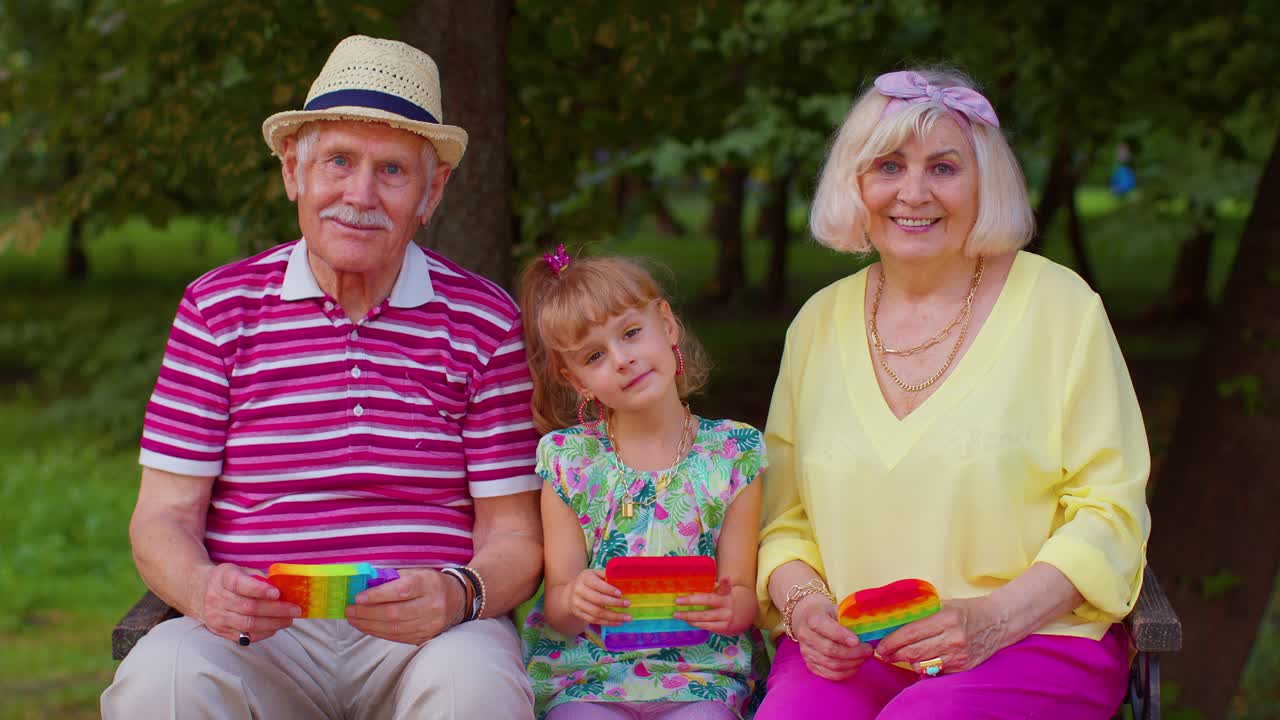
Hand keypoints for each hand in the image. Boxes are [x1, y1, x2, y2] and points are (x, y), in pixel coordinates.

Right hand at [194, 563, 300, 644]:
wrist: (198, 591)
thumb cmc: (227, 579)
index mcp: (223, 578)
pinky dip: (264, 633)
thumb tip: (283, 588)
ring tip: (289, 620)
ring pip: (248, 624)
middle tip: (295, 610)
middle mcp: (217, 599)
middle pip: (249, 607)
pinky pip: (245, 636)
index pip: (240, 585)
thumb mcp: (239, 570)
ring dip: (273, 623)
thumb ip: (258, 578)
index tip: (278, 593)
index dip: (260, 589)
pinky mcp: (220, 631)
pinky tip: (275, 627)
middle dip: (276, 610)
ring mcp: (217, 617)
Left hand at [346, 568, 465, 644]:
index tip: (358, 597)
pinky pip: (398, 637)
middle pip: (395, 613)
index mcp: (429, 584)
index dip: (378, 595)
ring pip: (395, 628)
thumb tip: (365, 583)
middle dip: (367, 613)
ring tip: (353, 619)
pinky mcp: (426, 636)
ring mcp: (429, 624)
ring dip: (369, 625)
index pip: (401, 591)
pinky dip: (379, 632)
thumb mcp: (417, 573)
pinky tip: (367, 627)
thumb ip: (393, 578)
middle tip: (349, 610)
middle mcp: (431, 605)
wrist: (458, 600)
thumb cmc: (431, 583)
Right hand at [568, 568, 629, 626]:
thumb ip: (608, 575)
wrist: (572, 592)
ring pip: (596, 613)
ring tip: (627, 617)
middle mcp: (578, 590)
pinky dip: (608, 622)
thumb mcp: (596, 574)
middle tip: (628, 604)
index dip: (609, 590)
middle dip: (614, 603)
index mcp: (584, 577)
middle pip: (597, 599)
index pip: (597, 584)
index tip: (621, 594)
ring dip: (614, 616)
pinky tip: (619, 622)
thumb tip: (624, 580)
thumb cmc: (590, 581)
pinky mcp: (579, 614)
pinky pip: (594, 620)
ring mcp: (577, 604)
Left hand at [673, 577, 743, 633]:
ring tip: (677, 614)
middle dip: (691, 600)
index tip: (725, 577)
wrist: (737, 618)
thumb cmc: (721, 601)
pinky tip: (687, 621)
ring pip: (704, 616)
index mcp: (725, 593)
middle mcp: (727, 604)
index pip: (726, 587)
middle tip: (677, 600)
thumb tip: (685, 585)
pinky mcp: (723, 627)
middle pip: (708, 600)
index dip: (725, 582)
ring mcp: (726, 616)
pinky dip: (694, 623)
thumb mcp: (719, 593)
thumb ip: (708, 588)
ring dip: (688, 615)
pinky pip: (706, 626)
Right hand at [789, 593, 871, 680]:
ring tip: (864, 658)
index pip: (825, 627)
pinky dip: (845, 673)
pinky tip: (855, 666)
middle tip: (868, 650)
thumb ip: (849, 617)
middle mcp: (805, 635)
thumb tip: (868, 628)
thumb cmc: (827, 614)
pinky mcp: (810, 664)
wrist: (808, 620)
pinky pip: (829, 674)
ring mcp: (806, 652)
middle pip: (830, 649)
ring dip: (852, 663)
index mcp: (812, 617)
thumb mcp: (836, 609)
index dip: (841, 635)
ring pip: (831, 664)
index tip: (857, 641)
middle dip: (853, 653)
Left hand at [876, 596, 1008, 673]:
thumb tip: (893, 621)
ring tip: (898, 656)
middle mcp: (953, 638)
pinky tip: (918, 660)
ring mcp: (960, 655)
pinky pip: (935, 671)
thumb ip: (921, 613)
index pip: (910, 633)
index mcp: (946, 618)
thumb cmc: (967, 610)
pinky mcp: (964, 667)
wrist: (999, 621)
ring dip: (906, 662)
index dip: (891, 642)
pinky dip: (923, 667)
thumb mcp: (943, 604)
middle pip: (913, 652)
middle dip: (894, 654)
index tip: (880, 645)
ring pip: (922, 664)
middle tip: (884, 653)